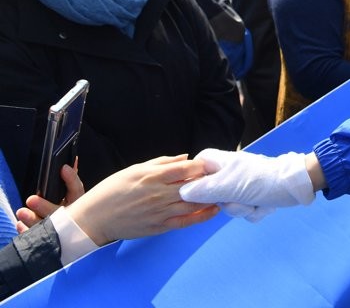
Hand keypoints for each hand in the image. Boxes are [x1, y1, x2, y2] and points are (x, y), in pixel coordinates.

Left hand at [15, 163, 85, 231]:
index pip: (77, 189)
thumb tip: (68, 164)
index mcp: (78, 202)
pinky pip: (38, 237)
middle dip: (45, 206)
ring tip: (21, 212)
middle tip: (31, 199)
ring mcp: (61, 230)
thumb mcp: (71, 194)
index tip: (63, 168)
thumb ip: (70, 179)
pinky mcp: (49, 239)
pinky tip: (20, 224)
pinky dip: (27, 231)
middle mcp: (72, 217)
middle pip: (60, 212)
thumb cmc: (69, 209)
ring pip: (48, 227)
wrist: (70, 232)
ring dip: (32, 219)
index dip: (71, 179)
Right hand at [66, 155, 215, 244]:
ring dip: (210, 198)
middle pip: (193, 186)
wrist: (94, 219)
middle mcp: (158, 194)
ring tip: (221, 192)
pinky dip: (202, 216)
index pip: (186, 169)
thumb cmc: (111, 190)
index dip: (202, 166)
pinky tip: (213, 210)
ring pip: (192, 204)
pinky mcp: (159, 227)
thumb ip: (161, 162)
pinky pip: (185, 221)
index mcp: (152, 176)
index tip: (210, 164)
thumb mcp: (134, 169)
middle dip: (209, 181)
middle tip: (220, 177)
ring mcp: (160, 212)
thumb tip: (185, 157)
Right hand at [179, 149, 314, 221]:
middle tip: (241, 197)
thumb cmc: (262, 180)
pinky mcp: (251, 197)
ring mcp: (239, 186)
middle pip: (209, 196)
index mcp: (218, 163)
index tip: (205, 194)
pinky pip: (242, 211)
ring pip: (227, 206)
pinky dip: (253, 211)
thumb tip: (180, 193)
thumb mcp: (229, 185)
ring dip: (243, 208)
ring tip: (256, 200)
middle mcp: (226, 173)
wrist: (294, 186)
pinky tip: (263, 204)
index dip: (195, 186)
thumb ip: (204, 190)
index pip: (192, 171)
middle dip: (229, 203)